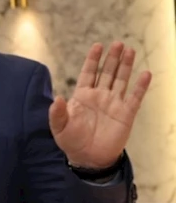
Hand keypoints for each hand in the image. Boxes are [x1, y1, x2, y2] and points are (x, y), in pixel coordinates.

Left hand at [49, 42, 151, 168]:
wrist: (88, 158)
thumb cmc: (71, 141)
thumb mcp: (59, 127)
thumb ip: (57, 113)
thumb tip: (57, 98)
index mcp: (82, 96)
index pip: (88, 73)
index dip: (93, 60)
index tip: (98, 46)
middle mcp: (99, 96)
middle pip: (106, 72)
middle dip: (112, 58)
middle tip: (118, 44)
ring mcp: (113, 104)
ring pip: (121, 80)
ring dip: (125, 66)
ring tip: (130, 51)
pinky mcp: (126, 114)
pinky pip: (135, 97)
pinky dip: (141, 86)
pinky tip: (145, 74)